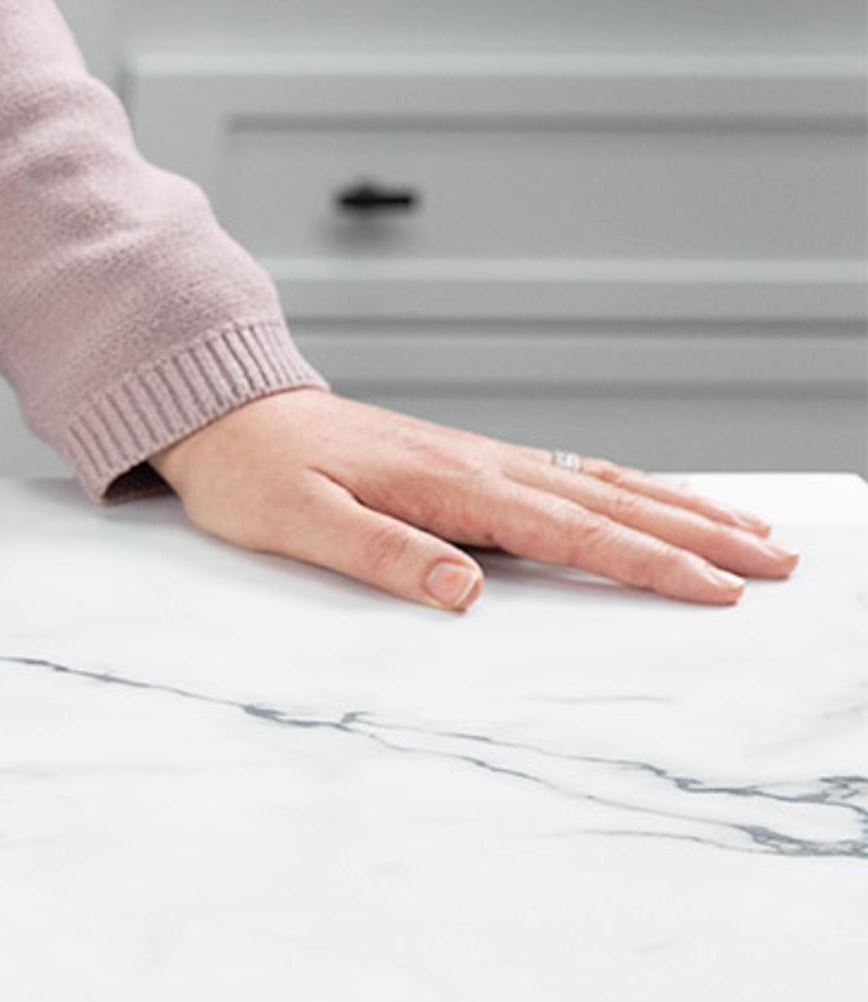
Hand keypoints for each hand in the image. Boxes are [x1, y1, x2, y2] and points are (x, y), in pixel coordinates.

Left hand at [152, 389, 793, 610]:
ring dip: (681, 509)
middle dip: (700, 536)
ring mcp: (479, 459)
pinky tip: (661, 503)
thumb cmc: (253, 473)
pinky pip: (571, 476)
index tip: (717, 590)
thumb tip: (461, 589)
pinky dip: (631, 491)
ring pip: (603, 485)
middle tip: (779, 563)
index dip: (648, 564)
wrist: (222, 412)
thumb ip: (379, 554)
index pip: (571, 531)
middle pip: (612, 504)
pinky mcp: (467, 462)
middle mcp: (480, 465)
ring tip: (753, 532)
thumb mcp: (296, 522)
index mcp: (450, 485)